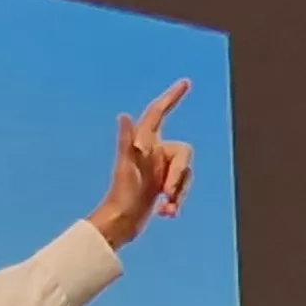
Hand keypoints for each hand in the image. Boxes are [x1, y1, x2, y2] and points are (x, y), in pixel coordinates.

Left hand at [88, 80, 195, 248]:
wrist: (121, 223)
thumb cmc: (122, 194)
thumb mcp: (126, 167)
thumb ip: (126, 141)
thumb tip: (123, 116)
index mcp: (144, 142)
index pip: (159, 112)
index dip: (172, 97)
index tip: (185, 83)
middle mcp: (153, 152)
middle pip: (184, 154)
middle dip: (179, 176)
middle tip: (166, 193)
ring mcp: (158, 169)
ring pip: (185, 174)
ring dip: (178, 193)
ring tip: (165, 209)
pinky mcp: (161, 186)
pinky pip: (180, 188)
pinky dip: (176, 201)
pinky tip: (166, 214)